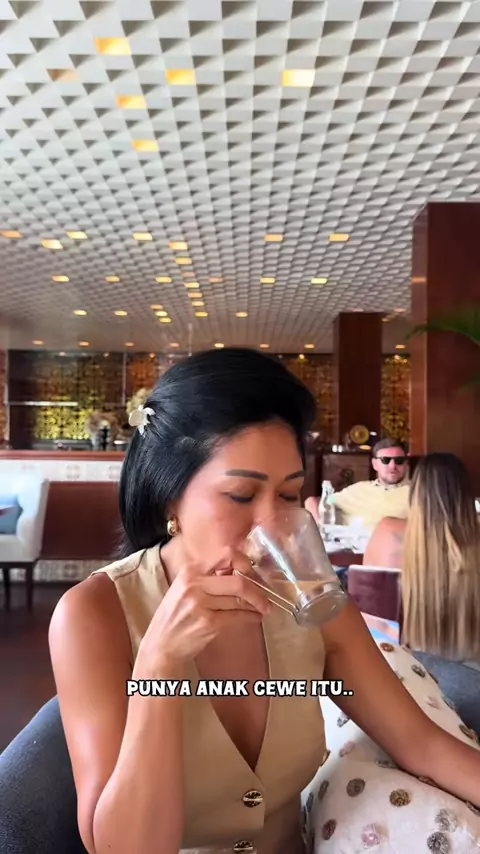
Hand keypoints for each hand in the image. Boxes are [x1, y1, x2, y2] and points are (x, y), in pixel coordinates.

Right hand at [136, 547, 270, 670]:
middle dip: (257, 589)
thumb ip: (209, 577)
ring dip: (257, 604)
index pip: (226, 555)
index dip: (245, 562)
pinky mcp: (209, 623)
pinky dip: (251, 616)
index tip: (253, 572)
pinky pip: (238, 616)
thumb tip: (240, 571)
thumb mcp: (185, 588)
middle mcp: (194, 584)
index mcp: (190, 571)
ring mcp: (201, 604)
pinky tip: (255, 617)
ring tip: (263, 607)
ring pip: (240, 599)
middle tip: (265, 597)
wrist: (160, 645)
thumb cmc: (175, 616)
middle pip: (238, 580)